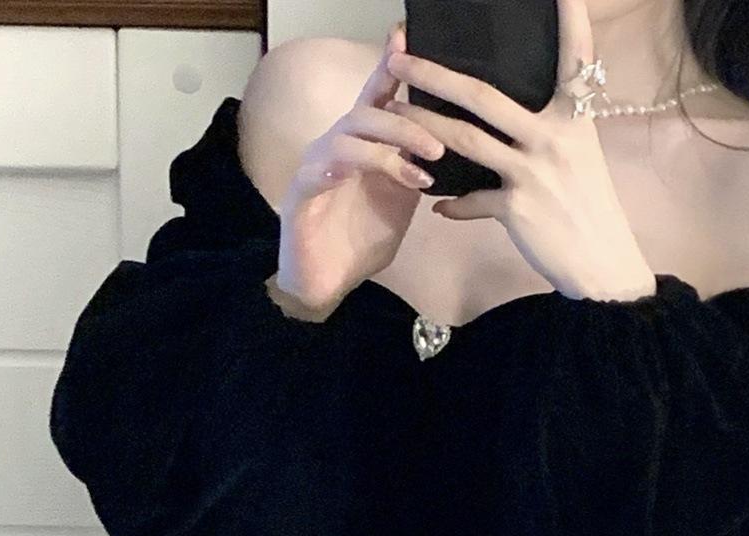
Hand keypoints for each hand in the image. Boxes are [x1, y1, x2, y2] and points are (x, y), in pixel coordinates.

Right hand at [273, 21, 445, 315]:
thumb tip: (447, 144)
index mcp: (362, 147)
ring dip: (386, 150)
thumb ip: (414, 170)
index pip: (377, 99)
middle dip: (406, 124)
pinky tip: (359, 174)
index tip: (406, 35)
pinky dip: (343, 168)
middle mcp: (336, 148)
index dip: (389, 67)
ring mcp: (316, 168)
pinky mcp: (300, 195)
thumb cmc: (359, 243)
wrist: (326, 286)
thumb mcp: (399, 203)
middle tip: (439, 146)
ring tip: (419, 172)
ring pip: (347, 137)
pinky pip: (318, 170)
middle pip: (367, 113)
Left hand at [383, 0, 657, 302]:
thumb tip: (514, 109)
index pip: (576, 57)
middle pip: (483, 96)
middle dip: (435, 74)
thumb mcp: (582, 155)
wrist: (603, 264)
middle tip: (400, 57)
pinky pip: (472, 200)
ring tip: (395, 114)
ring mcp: (533, 173)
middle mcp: (553, 138)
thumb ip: (555, 126)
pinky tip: (437, 203)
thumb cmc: (592, 207)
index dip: (570, 17)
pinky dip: (453, 203)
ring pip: (465, 141)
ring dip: (424, 126)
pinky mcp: (518, 209)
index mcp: (575, 118)